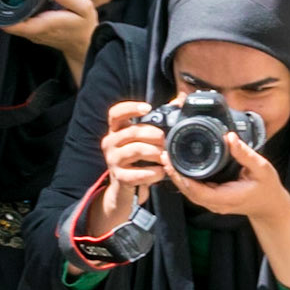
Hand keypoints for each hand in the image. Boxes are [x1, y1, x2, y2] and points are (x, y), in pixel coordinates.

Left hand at [2, 0, 98, 84]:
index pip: (16, 25)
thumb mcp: (83, 7)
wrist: (86, 44)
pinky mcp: (35, 34)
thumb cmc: (84, 26)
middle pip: (10, 24)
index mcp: (45, 24)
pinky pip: (20, 25)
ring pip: (13, 25)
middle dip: (1, 10)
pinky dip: (16, 16)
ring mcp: (35, 34)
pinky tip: (17, 5)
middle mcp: (37, 32)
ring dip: (7, 13)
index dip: (2, 16)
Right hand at [82, 100, 166, 242]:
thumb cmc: (138, 160)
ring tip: (166, 157)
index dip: (130, 108)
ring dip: (155, 153)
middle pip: (132, 132)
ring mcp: (112, 161)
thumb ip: (157, 122)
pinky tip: (162, 173)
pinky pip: (138, 173)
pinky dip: (154, 173)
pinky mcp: (119, 178)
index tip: (148, 108)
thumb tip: (179, 101)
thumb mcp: (143, 141)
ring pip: (136, 150)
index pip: (115, 113)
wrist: (125, 189)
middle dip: (154, 134)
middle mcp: (110, 143)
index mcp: (115, 131)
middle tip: (167, 140)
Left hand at [168, 132, 289, 223]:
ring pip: (189, 193)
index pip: (197, 191)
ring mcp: (214, 203)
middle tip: (164, 155)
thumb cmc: (267, 188)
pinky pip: (194, 191)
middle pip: (188, 192)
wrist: (270, 206)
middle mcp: (217, 203)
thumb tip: (230, 137)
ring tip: (167, 158)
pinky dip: (185, 180)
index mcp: (226, 197)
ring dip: (177, 177)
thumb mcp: (262, 168)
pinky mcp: (213, 200)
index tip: (171, 162)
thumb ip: (245, 154)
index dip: (182, 178)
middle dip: (174, 175)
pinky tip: (179, 167)